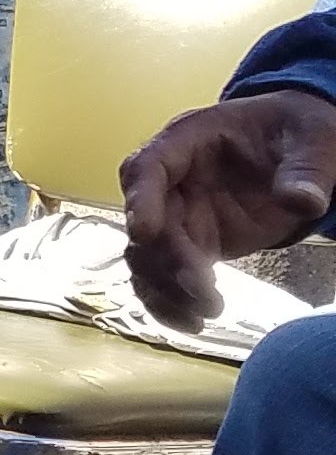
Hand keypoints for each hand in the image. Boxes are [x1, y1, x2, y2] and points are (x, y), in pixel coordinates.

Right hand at [121, 91, 335, 328]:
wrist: (300, 148)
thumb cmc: (298, 130)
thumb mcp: (314, 137)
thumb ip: (307, 168)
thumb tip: (303, 201)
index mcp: (189, 140)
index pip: (148, 166)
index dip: (141, 199)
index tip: (145, 234)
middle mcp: (171, 179)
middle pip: (148, 221)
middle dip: (168, 260)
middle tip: (203, 290)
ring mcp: (178, 213)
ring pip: (148, 256)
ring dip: (166, 288)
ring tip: (206, 313)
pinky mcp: (193, 242)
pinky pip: (165, 275)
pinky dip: (170, 302)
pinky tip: (192, 324)